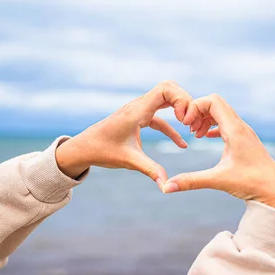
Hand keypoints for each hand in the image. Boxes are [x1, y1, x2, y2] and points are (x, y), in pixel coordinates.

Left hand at [56, 81, 191, 188]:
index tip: (185, 119)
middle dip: (185, 101)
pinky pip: (160, 118)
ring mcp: (138, 111)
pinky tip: (181, 144)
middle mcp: (139, 106)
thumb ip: (150, 170)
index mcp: (137, 110)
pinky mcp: (138, 120)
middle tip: (192, 121)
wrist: (82, 149)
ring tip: (191, 127)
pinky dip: (172, 127)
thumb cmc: (102, 151)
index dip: (181, 99)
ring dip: (179, 109)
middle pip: (169, 88)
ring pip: (165, 99)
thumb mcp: (129, 160)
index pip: (165, 89)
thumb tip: (166, 185)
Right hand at [163, 94, 274, 214]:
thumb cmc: (251, 184)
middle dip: (198, 111)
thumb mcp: (218, 181)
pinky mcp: (246, 140)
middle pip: (216, 103)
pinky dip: (214, 125)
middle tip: (188, 129)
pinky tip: (205, 137)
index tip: (186, 125)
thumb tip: (166, 188)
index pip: (213, 101)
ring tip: (195, 135)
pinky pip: (228, 123)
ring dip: (206, 118)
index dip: (195, 107)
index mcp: (235, 130)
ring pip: (222, 113)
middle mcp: (241, 127)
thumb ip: (191, 181)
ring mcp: (245, 132)